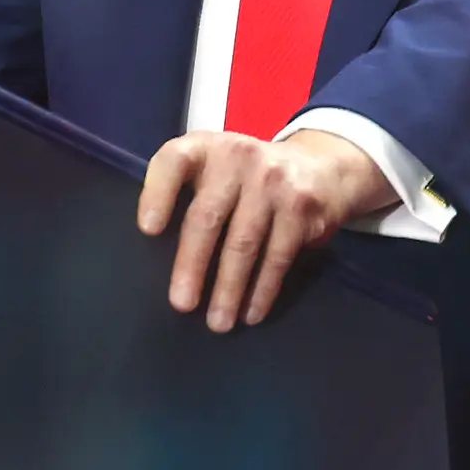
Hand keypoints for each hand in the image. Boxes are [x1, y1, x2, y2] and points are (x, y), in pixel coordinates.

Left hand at [137, 127, 397, 331]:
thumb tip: (155, 258)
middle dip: (192, 265)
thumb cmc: (248, 178)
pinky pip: (278, 255)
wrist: (321, 166)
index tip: (148, 231)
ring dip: (229, 289)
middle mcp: (238, 156)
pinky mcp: (301, 206)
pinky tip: (252, 313)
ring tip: (218, 322)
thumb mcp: (216, 167)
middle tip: (182, 304)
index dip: (158, 193)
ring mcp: (273, 180)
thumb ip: (187, 193)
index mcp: (206, 147)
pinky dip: (263, 289)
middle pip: (207, 216)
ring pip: (244, 243)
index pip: (175, 160)